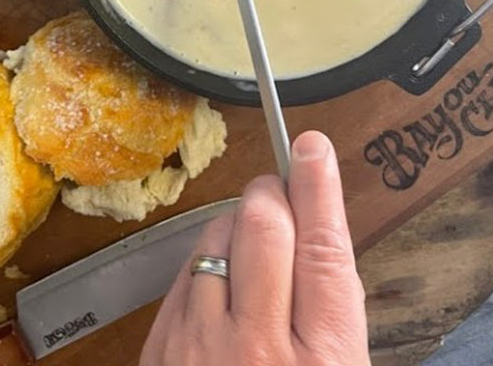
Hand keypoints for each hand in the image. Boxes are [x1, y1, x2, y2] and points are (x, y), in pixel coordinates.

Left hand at [140, 131, 369, 365]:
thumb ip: (332, 304)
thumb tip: (316, 226)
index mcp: (322, 359)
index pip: (323, 247)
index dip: (319, 186)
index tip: (312, 147)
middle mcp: (258, 349)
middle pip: (263, 224)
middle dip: (272, 194)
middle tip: (280, 197)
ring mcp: (200, 349)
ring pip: (215, 237)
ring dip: (236, 229)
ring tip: (251, 257)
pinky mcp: (160, 350)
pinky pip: (185, 271)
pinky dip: (207, 264)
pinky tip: (220, 291)